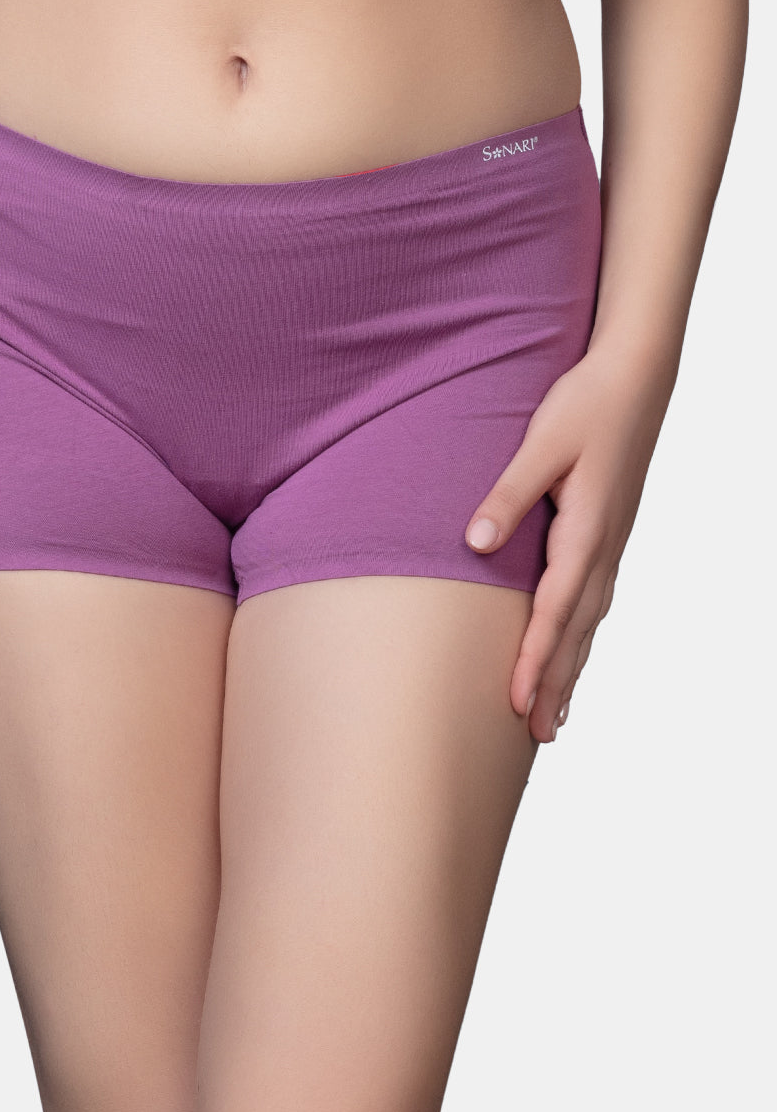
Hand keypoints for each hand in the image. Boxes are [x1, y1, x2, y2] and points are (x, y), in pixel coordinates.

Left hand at [464, 344, 674, 743]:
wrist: (636, 377)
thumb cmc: (586, 404)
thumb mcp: (542, 443)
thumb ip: (508, 493)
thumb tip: (474, 544)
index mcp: (587, 529)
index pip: (556, 608)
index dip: (537, 657)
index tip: (519, 698)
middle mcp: (603, 546)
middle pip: (577, 630)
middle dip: (557, 684)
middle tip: (537, 735)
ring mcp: (610, 544)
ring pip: (589, 621)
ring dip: (572, 669)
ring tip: (553, 717)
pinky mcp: (608, 535)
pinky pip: (594, 602)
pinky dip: (581, 637)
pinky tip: (572, 653)